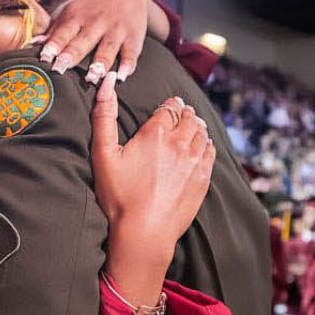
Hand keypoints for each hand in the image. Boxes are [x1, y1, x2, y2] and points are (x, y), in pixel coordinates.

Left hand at [41, 0, 150, 82]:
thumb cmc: (90, 9)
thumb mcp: (71, 14)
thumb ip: (53, 32)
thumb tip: (30, 46)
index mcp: (77, 17)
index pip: (63, 33)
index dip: (53, 45)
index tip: (44, 57)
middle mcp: (96, 23)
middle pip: (82, 42)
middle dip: (71, 55)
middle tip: (60, 69)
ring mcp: (116, 30)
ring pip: (107, 48)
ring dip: (99, 63)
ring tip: (92, 78)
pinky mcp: (133, 38)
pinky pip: (131, 53)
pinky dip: (127, 65)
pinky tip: (122, 77)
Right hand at [91, 79, 213, 305]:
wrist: (145, 232)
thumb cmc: (119, 196)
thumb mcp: (103, 155)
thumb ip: (103, 116)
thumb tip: (106, 82)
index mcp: (156, 133)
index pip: (169, 107)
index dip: (169, 104)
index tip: (169, 104)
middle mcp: (180, 142)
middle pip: (189, 117)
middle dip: (185, 112)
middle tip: (182, 111)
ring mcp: (195, 161)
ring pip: (202, 132)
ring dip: (197, 125)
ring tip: (192, 125)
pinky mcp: (203, 178)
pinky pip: (210, 151)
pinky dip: (206, 143)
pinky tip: (202, 145)